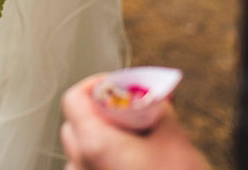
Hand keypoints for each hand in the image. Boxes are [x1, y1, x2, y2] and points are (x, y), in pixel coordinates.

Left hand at [60, 75, 208, 169]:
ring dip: (103, 139)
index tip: (119, 86)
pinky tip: (134, 163)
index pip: (74, 98)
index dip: (96, 85)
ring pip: (81, 151)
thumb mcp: (174, 138)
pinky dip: (105, 162)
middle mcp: (80, 166)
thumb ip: (156, 108)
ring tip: (137, 140)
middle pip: (74, 123)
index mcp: (94, 144)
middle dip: (101, 112)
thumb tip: (152, 95)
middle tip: (132, 111)